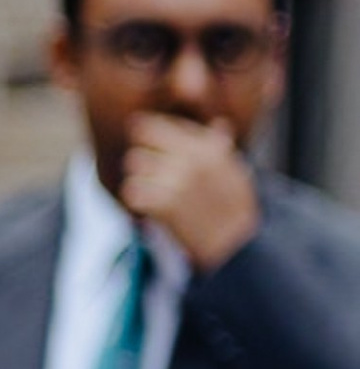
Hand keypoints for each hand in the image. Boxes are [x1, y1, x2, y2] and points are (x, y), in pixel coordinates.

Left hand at [119, 113, 259, 270]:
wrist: (236, 244)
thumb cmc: (234, 207)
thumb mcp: (234, 171)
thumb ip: (220, 146)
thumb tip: (220, 124)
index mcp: (206, 147)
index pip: (157, 125)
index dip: (149, 133)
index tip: (152, 146)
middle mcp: (191, 159)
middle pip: (140, 141)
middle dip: (143, 154)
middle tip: (152, 170)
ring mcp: (176, 181)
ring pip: (134, 165)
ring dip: (139, 176)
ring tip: (153, 189)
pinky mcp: (163, 204)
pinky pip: (132, 191)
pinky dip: (137, 199)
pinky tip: (150, 206)